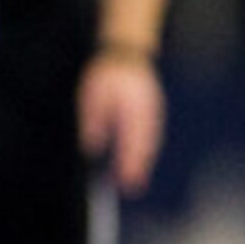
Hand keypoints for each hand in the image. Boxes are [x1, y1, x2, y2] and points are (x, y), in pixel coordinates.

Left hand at [80, 51, 164, 195]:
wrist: (127, 54)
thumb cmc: (107, 74)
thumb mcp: (93, 94)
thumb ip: (94, 120)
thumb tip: (92, 147)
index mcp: (134, 107)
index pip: (133, 140)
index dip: (130, 162)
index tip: (125, 180)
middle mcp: (148, 112)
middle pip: (145, 144)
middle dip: (138, 167)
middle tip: (131, 189)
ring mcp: (153, 112)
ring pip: (150, 142)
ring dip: (142, 162)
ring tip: (134, 183)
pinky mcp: (151, 113)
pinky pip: (150, 136)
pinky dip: (144, 151)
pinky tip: (137, 165)